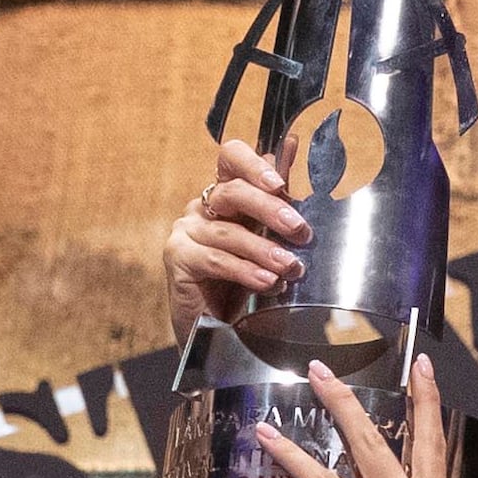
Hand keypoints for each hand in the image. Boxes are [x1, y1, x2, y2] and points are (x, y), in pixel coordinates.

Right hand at [165, 137, 308, 329]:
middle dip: (271, 210)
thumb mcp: (269, 239)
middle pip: (233, 192)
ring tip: (292, 268)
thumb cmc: (247, 283)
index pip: (231, 157)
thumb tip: (294, 143)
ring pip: (228, 232)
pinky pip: (215, 259)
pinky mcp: (177, 258)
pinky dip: (245, 271)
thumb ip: (278, 197)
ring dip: (265, 250)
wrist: (220, 333)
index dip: (254, 164)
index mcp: (225, 195)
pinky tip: (267, 282)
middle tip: (300, 231)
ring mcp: (186, 231)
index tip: (281, 183)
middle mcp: (202, 207)